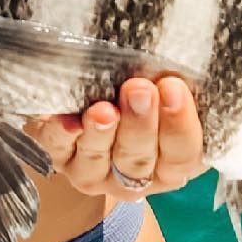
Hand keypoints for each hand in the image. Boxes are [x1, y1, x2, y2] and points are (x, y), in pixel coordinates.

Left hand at [26, 77, 203, 203]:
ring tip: (104, 109)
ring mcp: (94, 172)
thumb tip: (181, 66)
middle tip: (140, 89)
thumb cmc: (148, 92)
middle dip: (140, 124)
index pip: (182, 153)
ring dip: (102, 132)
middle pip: (139, 159)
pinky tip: (68, 119)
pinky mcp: (61, 158)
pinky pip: (59, 150)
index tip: (174, 87)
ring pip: (98, 159)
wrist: (97, 94)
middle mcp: (133, 175)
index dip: (180, 125)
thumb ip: (175, 86)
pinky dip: (63, 134)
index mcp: (171, 163)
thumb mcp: (167, 90)